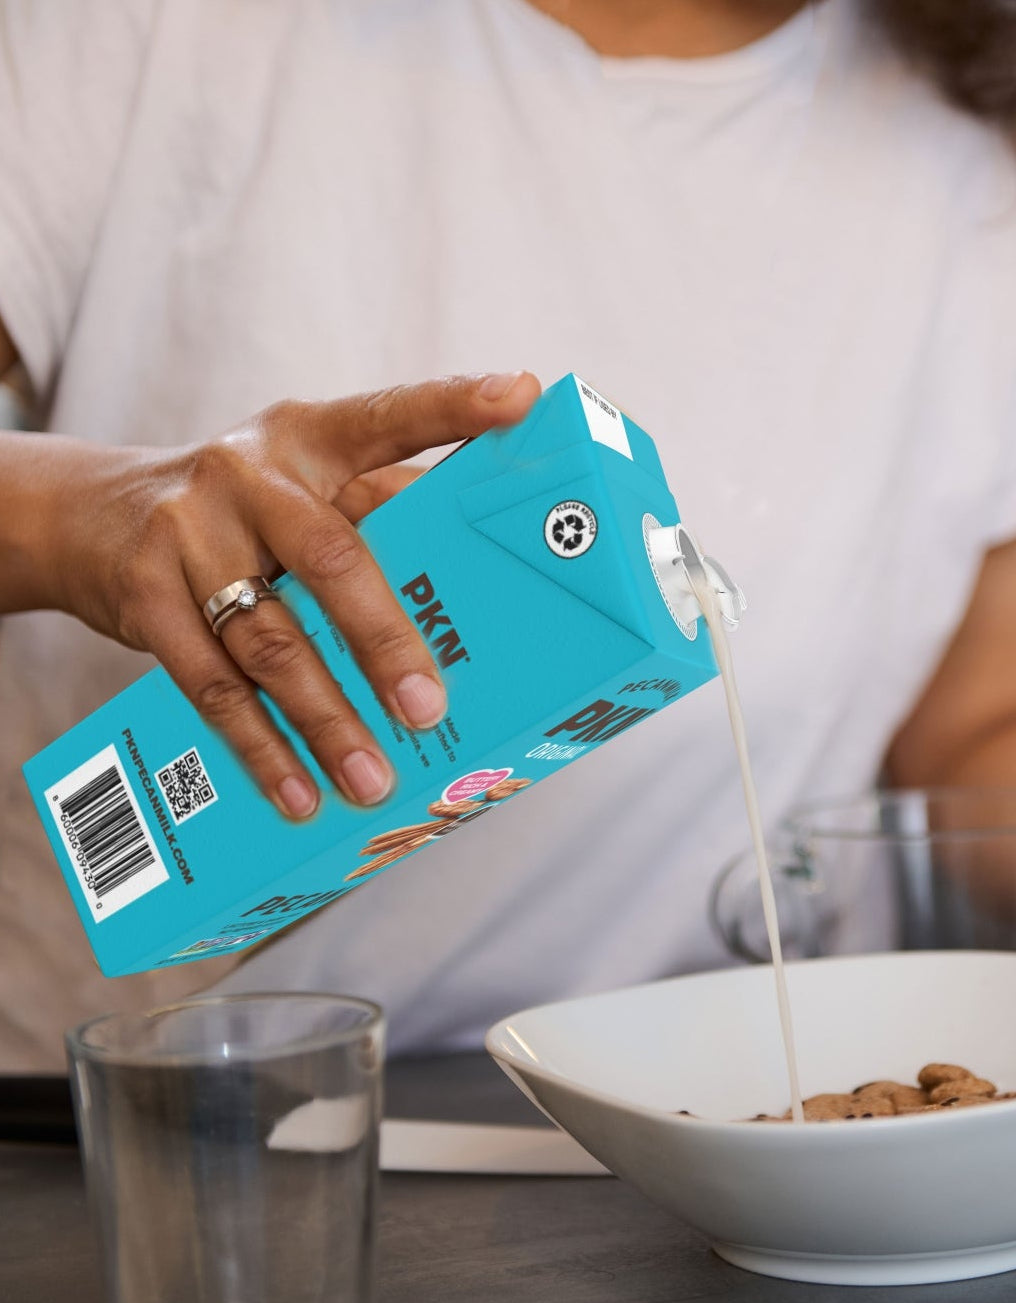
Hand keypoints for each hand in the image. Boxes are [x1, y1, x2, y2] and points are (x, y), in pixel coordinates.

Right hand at [45, 373, 540, 817]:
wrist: (93, 515)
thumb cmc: (246, 508)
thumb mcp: (303, 483)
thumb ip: (380, 508)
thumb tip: (489, 576)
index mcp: (311, 437)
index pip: (390, 415)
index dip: (455, 404)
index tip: (520, 396)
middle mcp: (251, 474)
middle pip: (333, 560)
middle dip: (385, 642)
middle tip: (429, 707)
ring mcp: (191, 532)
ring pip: (271, 641)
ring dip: (325, 720)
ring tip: (371, 779)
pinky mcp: (147, 596)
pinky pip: (213, 685)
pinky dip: (259, 746)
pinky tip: (298, 791)